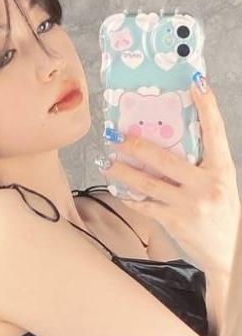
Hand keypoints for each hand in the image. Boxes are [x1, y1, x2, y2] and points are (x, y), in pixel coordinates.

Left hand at [99, 75, 239, 276]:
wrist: (230, 252)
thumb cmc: (222, 212)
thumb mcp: (220, 183)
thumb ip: (199, 165)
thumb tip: (169, 142)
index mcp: (221, 169)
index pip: (215, 131)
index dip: (206, 105)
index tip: (195, 83)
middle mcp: (206, 184)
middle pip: (165, 158)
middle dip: (136, 145)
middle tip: (116, 136)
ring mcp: (189, 204)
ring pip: (147, 183)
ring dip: (122, 172)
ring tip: (107, 162)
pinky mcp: (175, 221)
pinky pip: (145, 205)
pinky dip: (130, 197)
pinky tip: (118, 190)